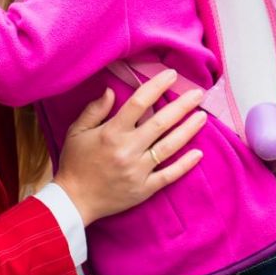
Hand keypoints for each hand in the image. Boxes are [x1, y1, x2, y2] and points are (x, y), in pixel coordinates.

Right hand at [53, 70, 205, 226]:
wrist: (73, 200)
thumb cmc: (75, 163)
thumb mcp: (76, 132)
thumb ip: (94, 110)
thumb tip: (110, 90)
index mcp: (111, 133)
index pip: (138, 103)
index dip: (156, 86)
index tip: (171, 74)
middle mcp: (128, 150)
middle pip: (160, 123)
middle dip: (181, 106)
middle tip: (198, 93)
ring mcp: (138, 171)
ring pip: (169, 147)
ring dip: (187, 130)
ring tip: (202, 117)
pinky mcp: (144, 189)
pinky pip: (169, 175)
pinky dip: (184, 165)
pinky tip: (198, 153)